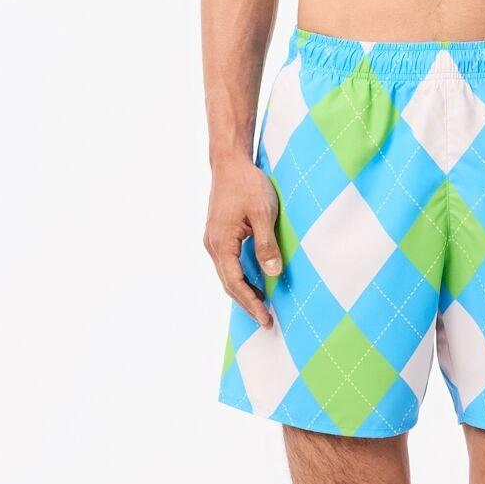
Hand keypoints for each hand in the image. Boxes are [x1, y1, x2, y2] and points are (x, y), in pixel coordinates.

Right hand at [205, 158, 281, 329]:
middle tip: (266, 320)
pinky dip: (239, 278)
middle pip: (228, 284)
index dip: (251, 303)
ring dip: (243, 292)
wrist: (230, 163)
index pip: (235, 283)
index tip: (266, 318)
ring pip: (226, 275)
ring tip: (261, 306)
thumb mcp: (263, 214)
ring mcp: (213, 240)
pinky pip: (227, 264)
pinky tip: (253, 282)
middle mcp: (212, 245)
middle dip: (247, 303)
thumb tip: (272, 273)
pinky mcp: (218, 235)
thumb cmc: (247, 185)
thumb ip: (266, 245)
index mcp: (222, 243)